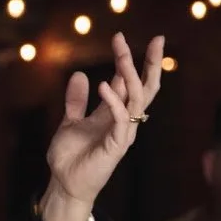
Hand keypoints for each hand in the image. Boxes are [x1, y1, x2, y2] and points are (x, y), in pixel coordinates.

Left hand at [44, 33, 163, 212]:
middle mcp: (123, 120)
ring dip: (131, 74)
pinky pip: (121, 119)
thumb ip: (76, 101)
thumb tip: (78, 74)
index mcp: (113, 112)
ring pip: (137, 98)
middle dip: (149, 62)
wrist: (64, 184)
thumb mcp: (70, 122)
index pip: (129, 82)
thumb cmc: (70, 157)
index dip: (129, 60)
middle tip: (156, 38)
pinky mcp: (117, 145)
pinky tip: (105, 85)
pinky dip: (114, 101)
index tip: (123, 37)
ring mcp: (122, 132)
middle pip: (144, 86)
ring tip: (123, 54)